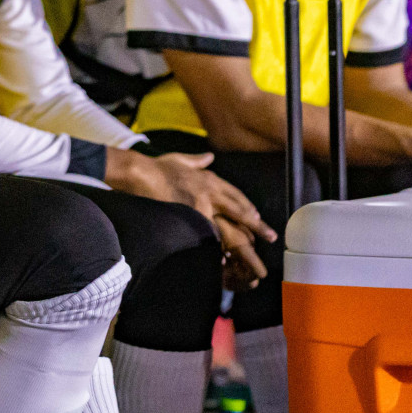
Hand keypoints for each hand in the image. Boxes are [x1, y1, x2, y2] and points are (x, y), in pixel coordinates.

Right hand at [105, 151, 274, 290]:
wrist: (141, 172)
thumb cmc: (156, 166)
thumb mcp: (179, 158)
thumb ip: (196, 160)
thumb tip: (208, 156)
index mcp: (208, 177)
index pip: (234, 193)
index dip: (247, 206)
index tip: (257, 215)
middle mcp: (211, 189)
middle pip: (240, 208)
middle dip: (256, 223)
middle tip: (270, 235)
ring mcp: (204, 201)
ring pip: (229, 223)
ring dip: (241, 238)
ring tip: (253, 252)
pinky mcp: (194, 212)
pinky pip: (209, 232)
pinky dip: (218, 245)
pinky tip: (225, 256)